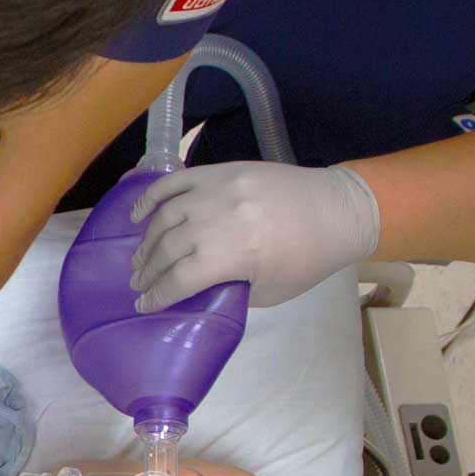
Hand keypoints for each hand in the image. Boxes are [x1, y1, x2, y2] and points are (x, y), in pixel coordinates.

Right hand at [127, 161, 380, 311]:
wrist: (336, 210)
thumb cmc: (308, 259)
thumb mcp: (269, 291)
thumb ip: (228, 291)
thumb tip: (195, 293)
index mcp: (234, 254)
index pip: (179, 279)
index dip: (158, 295)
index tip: (144, 305)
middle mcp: (219, 219)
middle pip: (167, 248)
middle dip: (147, 271)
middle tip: (138, 283)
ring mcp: (217, 190)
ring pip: (165, 216)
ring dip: (146, 241)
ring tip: (139, 258)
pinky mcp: (221, 170)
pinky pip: (175, 182)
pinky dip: (151, 197)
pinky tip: (138, 215)